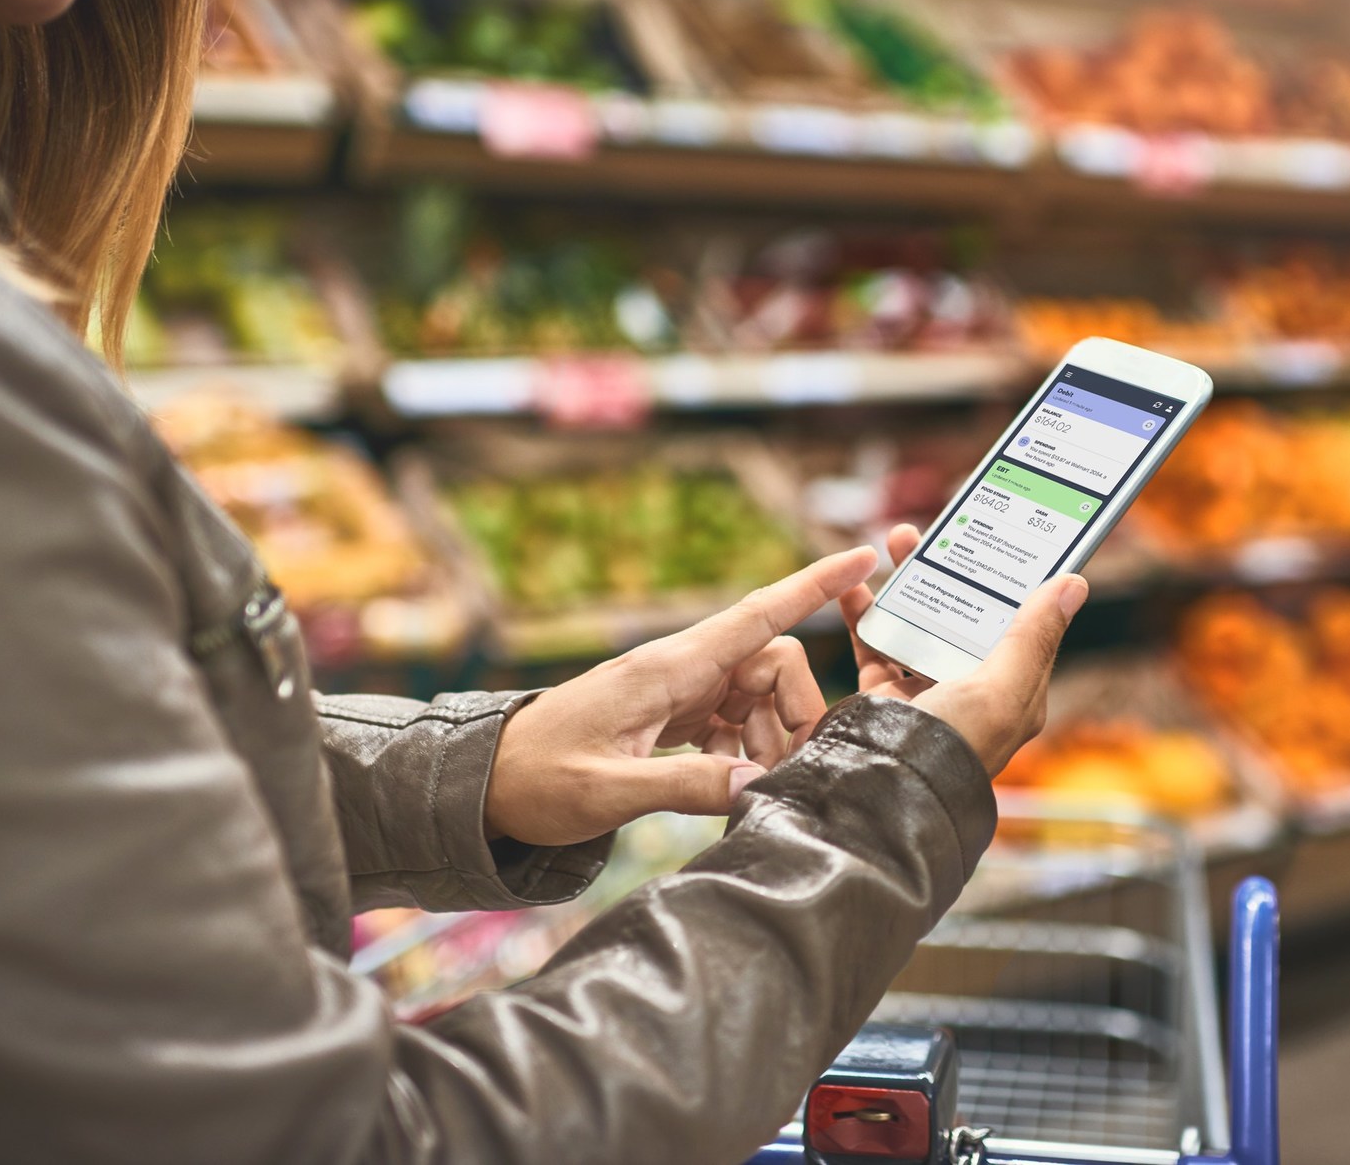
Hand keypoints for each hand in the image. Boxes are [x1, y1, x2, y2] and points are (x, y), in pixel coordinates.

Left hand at [485, 547, 877, 846]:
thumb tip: (755, 785)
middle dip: (795, 712)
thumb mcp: (605, 793)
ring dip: (768, 738)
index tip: (864, 556)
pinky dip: (744, 748)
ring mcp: (676, 690)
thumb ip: (682, 787)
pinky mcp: (671, 714)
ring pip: (758, 693)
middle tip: (779, 770)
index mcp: (666, 668)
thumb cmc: (534, 780)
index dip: (814, 584)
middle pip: (773, 661)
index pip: (757, 614)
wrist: (485, 784)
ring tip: (743, 785)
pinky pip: (733, 717)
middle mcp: (678, 668)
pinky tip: (727, 782)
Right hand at [838, 523, 1089, 775]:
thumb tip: (1074, 584)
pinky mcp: (883, 698)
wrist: (888, 790)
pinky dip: (866, 615)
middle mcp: (972, 692)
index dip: (1014, 581)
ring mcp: (926, 694)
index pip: (1022, 625)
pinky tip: (856, 588)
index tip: (1003, 539)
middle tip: (935, 531)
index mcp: (1012, 692)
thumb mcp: (1004, 688)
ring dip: (908, 582)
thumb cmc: (956, 748)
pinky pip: (875, 646)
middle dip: (951, 570)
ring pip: (920, 624)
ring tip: (897, 542)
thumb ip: (1035, 635)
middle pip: (965, 616)